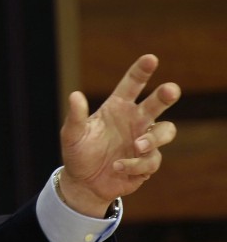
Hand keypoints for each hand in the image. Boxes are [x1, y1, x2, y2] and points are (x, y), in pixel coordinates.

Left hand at [59, 54, 180, 216]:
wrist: (83, 182)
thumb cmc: (78, 152)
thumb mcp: (72, 134)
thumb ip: (75, 116)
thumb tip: (75, 95)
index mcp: (117, 107)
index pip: (132, 85)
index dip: (142, 71)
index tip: (151, 58)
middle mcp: (135, 120)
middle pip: (157, 103)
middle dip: (166, 95)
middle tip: (170, 89)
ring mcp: (144, 141)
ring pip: (165, 131)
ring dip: (153, 138)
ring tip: (137, 145)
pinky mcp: (147, 163)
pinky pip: (150, 161)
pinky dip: (134, 164)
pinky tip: (117, 167)